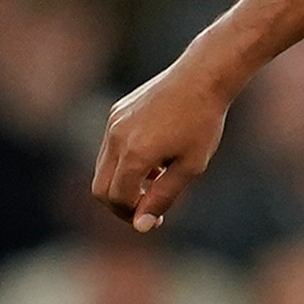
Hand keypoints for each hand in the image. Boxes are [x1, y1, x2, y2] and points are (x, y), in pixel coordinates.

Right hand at [90, 57, 234, 232]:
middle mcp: (117, 138)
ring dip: (123, 182)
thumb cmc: (203, 123)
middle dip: (120, 205)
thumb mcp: (189, 167)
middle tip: (147, 208)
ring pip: (103, 168)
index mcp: (135, 154)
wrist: (203, 77)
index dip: (134, 215)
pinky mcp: (116, 112)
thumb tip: (140, 226)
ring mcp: (113, 123)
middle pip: (100, 188)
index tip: (155, 219)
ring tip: (157, 178)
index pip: (118, 199)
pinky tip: (155, 157)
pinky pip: (110, 147)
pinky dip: (124, 162)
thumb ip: (162, 198)